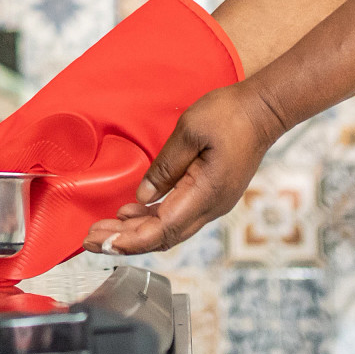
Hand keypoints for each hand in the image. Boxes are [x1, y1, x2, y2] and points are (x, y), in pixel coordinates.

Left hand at [83, 82, 279, 254]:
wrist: (263, 110)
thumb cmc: (229, 115)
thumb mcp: (190, 131)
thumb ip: (165, 166)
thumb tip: (143, 195)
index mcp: (206, 194)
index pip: (162, 230)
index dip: (130, 240)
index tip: (103, 243)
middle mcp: (211, 206)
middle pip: (163, 237)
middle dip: (125, 241)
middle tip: (91, 240)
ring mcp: (213, 203)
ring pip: (169, 229)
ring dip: (136, 231)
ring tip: (104, 228)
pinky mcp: (211, 195)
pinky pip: (178, 215)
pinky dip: (152, 218)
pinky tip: (132, 212)